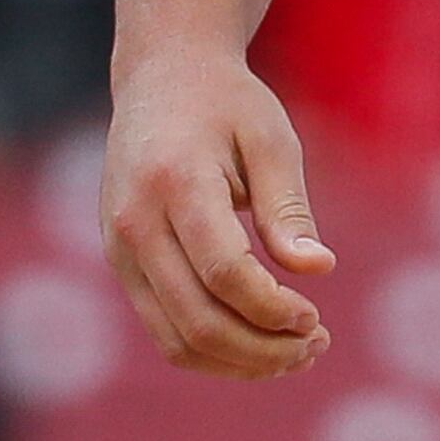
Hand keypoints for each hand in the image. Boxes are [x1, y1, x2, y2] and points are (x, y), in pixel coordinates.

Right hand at [102, 50, 336, 379]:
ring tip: (296, 354)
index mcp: (176, 185)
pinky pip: (163, 327)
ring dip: (237, 361)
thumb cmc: (228, 105)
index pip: (223, 272)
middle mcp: (136, 225)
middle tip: (317, 345)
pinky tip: (259, 343)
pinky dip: (210, 349)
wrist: (161, 79)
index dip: (271, 307)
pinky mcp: (122, 265)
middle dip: (261, 349)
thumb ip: (288, 206)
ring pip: (174, 338)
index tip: (315, 318)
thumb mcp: (271, 138)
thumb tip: (319, 269)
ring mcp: (120, 251)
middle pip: (196, 319)